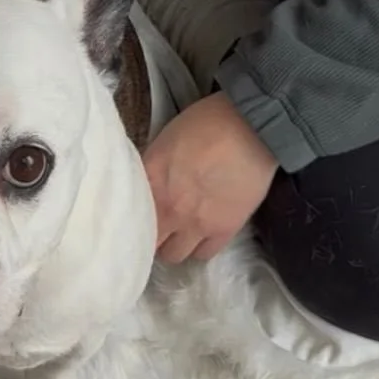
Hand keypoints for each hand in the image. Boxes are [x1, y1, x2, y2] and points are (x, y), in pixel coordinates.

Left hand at [141, 93, 278, 263]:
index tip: (133, 219)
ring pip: (173, 255)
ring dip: (173, 244)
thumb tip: (146, 187)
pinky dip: (199, 247)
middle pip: (148, 241)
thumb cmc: (205, 123)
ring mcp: (195, 222)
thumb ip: (152, 169)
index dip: (130, 218)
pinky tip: (201, 234)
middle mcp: (167, 206)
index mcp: (150, 178)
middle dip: (150, 235)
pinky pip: (203, 254)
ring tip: (179, 232)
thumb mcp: (165, 140)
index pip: (128, 214)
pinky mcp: (223, 230)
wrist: (250, 127)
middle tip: (157, 227)